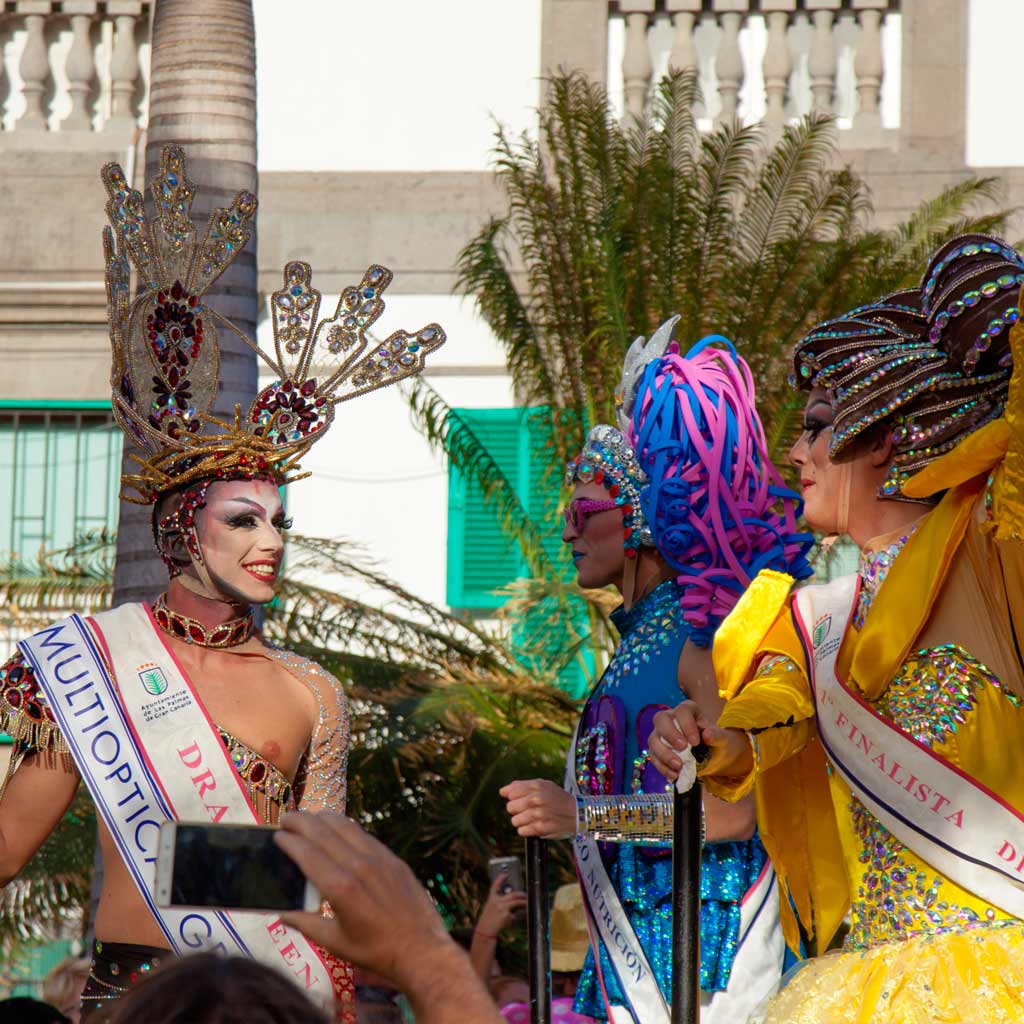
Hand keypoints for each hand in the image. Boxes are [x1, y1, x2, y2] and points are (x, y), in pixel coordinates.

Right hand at [276, 812, 448, 987]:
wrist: (419, 947)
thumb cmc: (375, 950)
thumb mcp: (335, 942)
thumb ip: (306, 925)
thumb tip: (282, 914)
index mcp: (340, 887)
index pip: (308, 854)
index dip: (290, 841)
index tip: (277, 834)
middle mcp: (358, 865)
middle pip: (324, 833)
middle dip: (302, 821)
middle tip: (286, 818)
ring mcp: (378, 858)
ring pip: (346, 827)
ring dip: (324, 819)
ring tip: (309, 817)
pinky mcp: (392, 858)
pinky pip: (364, 835)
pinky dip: (346, 826)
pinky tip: (338, 826)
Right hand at [476, 872, 527, 936]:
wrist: (485, 930)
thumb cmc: (488, 919)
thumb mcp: (490, 907)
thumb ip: (498, 901)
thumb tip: (511, 899)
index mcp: (491, 899)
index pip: (495, 886)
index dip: (500, 879)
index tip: (505, 874)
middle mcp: (497, 902)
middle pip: (512, 894)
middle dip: (520, 894)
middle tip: (524, 895)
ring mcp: (502, 908)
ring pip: (516, 902)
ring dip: (523, 902)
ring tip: (526, 903)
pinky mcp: (507, 915)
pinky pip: (514, 914)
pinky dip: (515, 916)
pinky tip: (512, 919)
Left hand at [499, 779, 575, 838]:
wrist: (577, 814)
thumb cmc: (557, 798)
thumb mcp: (543, 785)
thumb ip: (521, 786)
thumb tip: (502, 791)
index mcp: (536, 786)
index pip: (510, 793)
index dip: (514, 797)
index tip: (522, 800)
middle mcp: (536, 799)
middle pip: (510, 807)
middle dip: (516, 810)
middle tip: (528, 810)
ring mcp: (538, 814)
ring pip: (514, 821)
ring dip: (521, 821)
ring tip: (532, 818)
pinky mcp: (540, 828)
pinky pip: (521, 831)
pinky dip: (526, 830)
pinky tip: (535, 825)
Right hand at [650, 702, 750, 780]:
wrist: (713, 755)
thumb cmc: (715, 741)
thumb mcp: (721, 738)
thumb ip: (716, 735)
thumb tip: (707, 734)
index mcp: (688, 710)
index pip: (682, 711)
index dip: (686, 725)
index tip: (695, 742)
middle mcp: (671, 718)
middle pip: (661, 719)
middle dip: (670, 734)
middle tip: (682, 748)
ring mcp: (661, 734)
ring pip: (653, 739)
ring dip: (664, 754)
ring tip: (678, 766)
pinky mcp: (657, 750)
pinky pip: (653, 757)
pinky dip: (662, 767)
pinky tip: (674, 775)